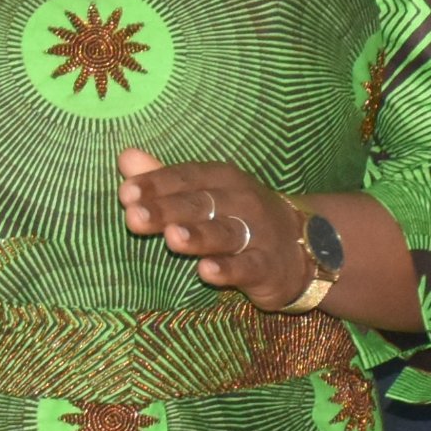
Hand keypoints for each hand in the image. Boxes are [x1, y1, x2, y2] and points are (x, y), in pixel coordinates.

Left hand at [114, 148, 315, 310]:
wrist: (305, 246)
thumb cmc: (237, 216)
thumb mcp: (205, 193)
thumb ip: (164, 179)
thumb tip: (125, 158)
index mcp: (220, 178)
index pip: (185, 177)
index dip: (156, 184)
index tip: (126, 192)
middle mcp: (240, 200)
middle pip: (199, 204)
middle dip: (166, 209)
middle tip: (134, 216)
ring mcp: (257, 234)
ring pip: (224, 234)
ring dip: (198, 236)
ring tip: (172, 237)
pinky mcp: (268, 267)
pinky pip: (247, 268)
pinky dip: (228, 270)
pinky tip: (206, 272)